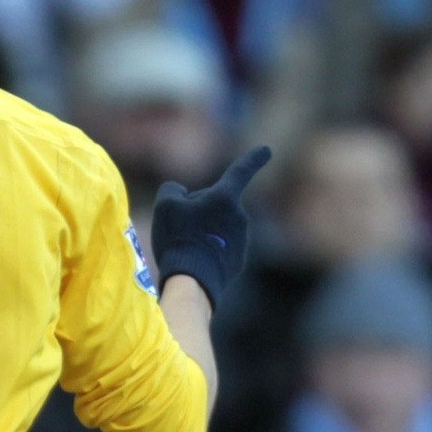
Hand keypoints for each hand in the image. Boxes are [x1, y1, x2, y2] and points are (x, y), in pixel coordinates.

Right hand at [151, 147, 270, 309]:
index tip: (267, 150)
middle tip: (180, 228)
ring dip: (202, 231)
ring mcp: (241, 240)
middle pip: (216, 205)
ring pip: (217, 227)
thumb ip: (172, 190)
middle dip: (200, 211)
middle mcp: (240, 216)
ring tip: (185, 247)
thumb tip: (182, 195)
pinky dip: (207, 251)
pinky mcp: (238, 261)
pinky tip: (194, 261)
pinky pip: (219, 248)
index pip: (241, 171)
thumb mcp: (164, 204)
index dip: (253, 159)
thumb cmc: (179, 238)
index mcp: (225, 197)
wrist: (192, 281)